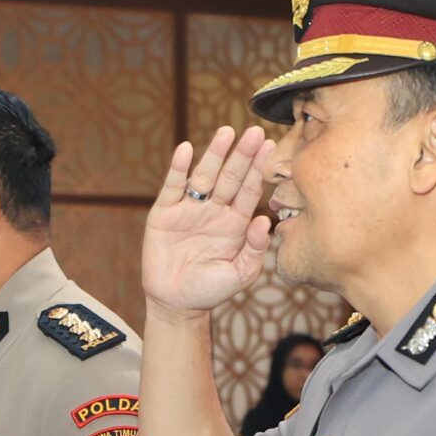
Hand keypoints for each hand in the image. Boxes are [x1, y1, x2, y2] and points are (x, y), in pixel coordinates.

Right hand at [142, 126, 275, 315]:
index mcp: (235, 222)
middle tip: (255, 132)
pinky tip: (186, 149)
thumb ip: (254, 249)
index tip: (271, 146)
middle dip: (242, 155)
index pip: (249, 190)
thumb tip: (263, 220)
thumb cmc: (211, 290)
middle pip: (230, 177)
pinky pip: (173, 187)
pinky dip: (178, 168)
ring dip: (214, 154)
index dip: (259, 169)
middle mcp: (214, 210)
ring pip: (204, 176)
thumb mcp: (240, 274)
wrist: (177, 303)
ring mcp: (189, 209)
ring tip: (226, 133)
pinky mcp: (164, 213)